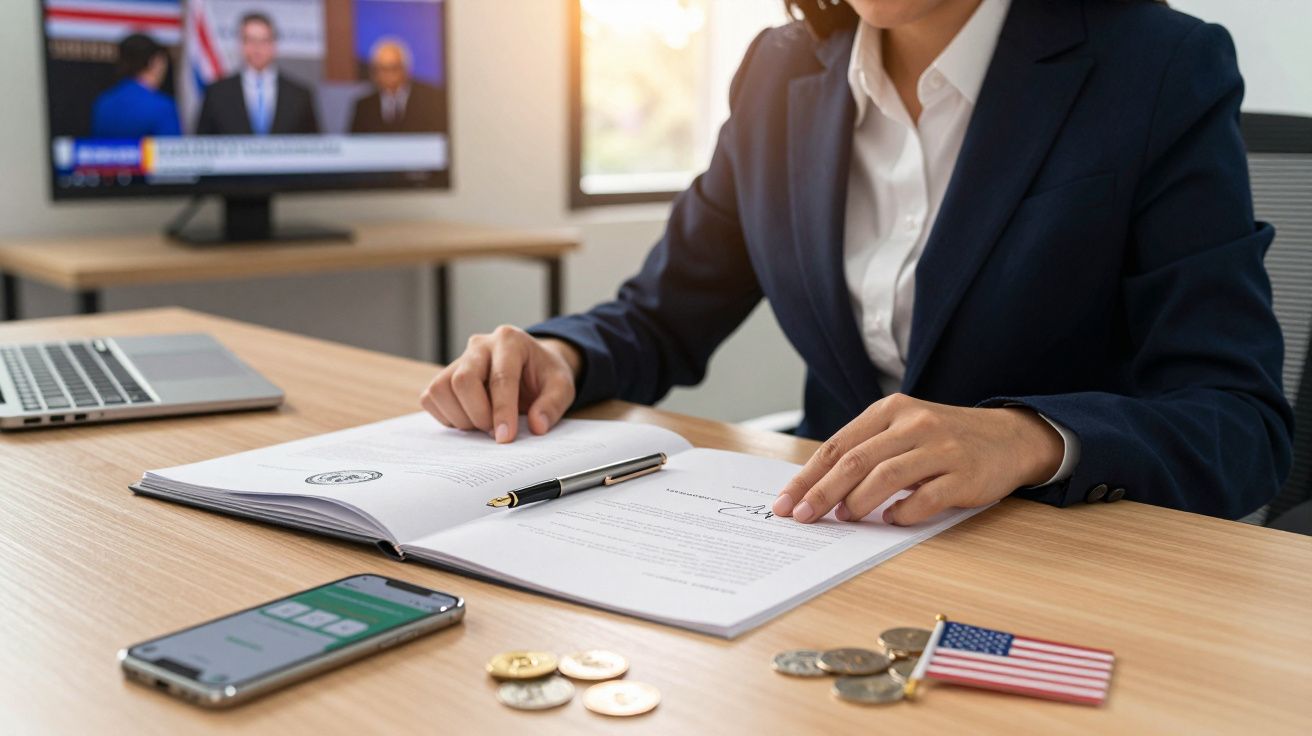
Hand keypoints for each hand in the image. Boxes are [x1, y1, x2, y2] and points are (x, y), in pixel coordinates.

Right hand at [420, 326, 580, 442]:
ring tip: (484, 424)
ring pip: (441, 389)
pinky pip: (432, 397)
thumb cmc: (544, 375)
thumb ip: (552, 405)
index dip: (502, 411)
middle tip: (496, 432)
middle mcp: (480, 345)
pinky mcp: (445, 375)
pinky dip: (448, 416)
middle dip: (478, 414)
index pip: (500, 378)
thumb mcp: (562, 386)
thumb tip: (536, 426)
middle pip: (463, 380)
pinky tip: (470, 419)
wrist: (532, 366)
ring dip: (461, 417)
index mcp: (510, 341)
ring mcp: (459, 359)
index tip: (505, 437)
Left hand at [771, 394, 1063, 525]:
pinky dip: (902, 513)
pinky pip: (925, 498)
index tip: (787, 502)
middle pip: (855, 461)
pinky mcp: (964, 474)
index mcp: (891, 410)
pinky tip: (890, 519)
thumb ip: (867, 450)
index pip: (837, 445)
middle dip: (822, 493)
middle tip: (803, 517)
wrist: (1009, 437)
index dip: (808, 477)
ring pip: (885, 476)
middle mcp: (913, 424)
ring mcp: (941, 448)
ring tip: (845, 518)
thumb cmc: (944, 438)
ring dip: (858, 502)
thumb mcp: (903, 429)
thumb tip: (819, 489)